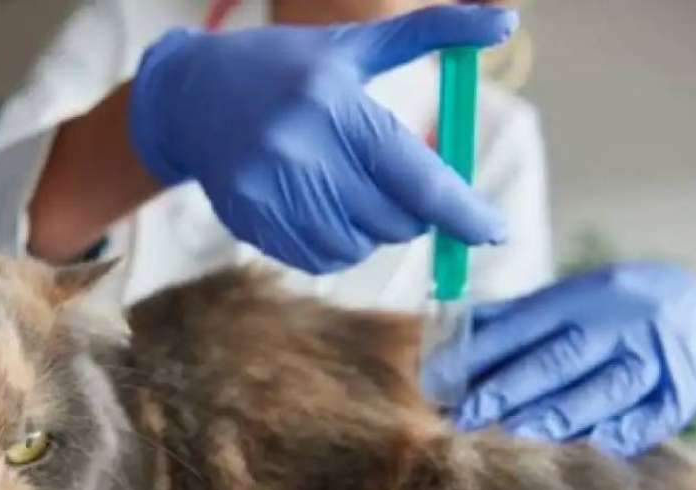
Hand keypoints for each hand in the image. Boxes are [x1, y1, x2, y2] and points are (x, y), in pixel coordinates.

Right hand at [128, 6, 517, 273]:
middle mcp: (301, 149)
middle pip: (393, 220)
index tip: (495, 229)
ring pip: (359, 246)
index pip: (416, 176)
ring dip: (373, 231)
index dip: (462, 211)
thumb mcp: (354, 45)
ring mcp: (271, 189)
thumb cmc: (284, 67)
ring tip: (353, 192)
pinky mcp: (251, 219)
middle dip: (412, 213)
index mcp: (335, 103)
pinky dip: (338, 246)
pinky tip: (325, 211)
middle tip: (398, 186)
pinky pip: (320, 259)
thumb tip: (505, 23)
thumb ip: (430, 32)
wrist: (190, 97)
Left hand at [430, 262, 695, 456]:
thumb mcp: (561, 300)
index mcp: (582, 296)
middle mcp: (619, 323)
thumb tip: (443, 341)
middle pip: (559, 361)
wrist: (689, 300)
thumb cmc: (604, 308)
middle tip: (467, 417)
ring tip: (515, 437)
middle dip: (508, 392)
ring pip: (602, 392)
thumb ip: (508, 320)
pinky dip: (619, 435)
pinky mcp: (681, 391)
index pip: (523, 326)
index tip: (439, 379)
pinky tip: (588, 450)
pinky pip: (651, 418)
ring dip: (557, 418)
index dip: (479, 354)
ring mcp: (655, 357)